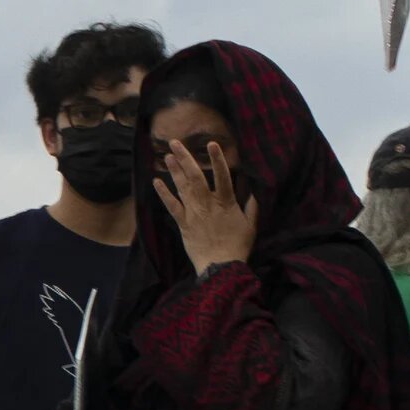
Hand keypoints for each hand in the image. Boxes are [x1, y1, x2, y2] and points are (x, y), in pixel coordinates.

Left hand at [155, 141, 258, 273]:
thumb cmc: (238, 246)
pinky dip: (164, 194)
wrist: (220, 266)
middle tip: (175, 142)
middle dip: (185, 157)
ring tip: (167, 155)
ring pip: (182, 187)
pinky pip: (172, 206)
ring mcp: (194, 212)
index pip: (222, 175)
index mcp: (226, 202)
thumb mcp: (251, 225)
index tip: (211, 143)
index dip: (217, 159)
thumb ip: (252, 207)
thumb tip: (254, 193)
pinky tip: (156, 181)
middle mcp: (207, 203)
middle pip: (195, 176)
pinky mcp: (183, 223)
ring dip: (174, 170)